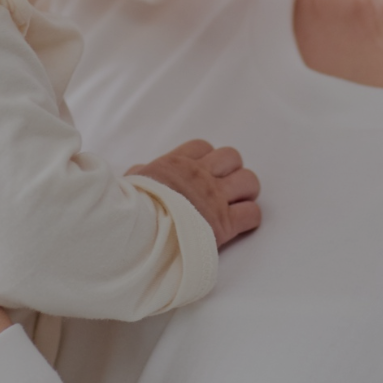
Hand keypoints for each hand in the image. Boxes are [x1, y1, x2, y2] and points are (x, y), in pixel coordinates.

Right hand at [128, 140, 262, 246]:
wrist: (140, 235)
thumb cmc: (131, 211)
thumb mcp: (131, 184)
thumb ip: (142, 174)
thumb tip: (142, 171)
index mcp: (175, 164)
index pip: (202, 146)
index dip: (205, 158)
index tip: (202, 171)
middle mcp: (199, 176)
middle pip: (232, 157)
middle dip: (231, 170)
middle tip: (223, 186)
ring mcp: (215, 198)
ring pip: (248, 181)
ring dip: (245, 191)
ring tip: (236, 202)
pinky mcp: (225, 223)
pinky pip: (252, 213)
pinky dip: (249, 217)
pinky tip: (240, 223)